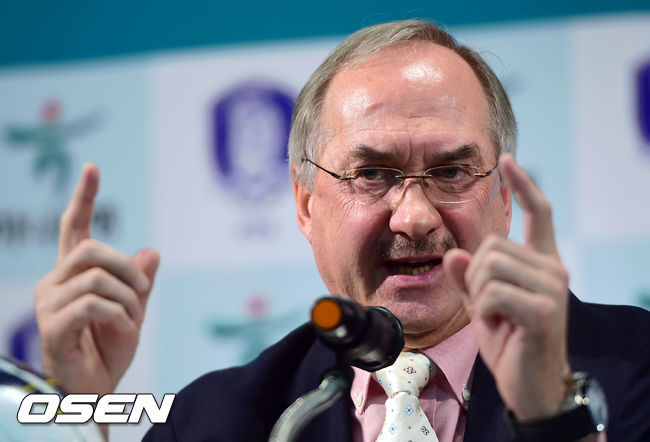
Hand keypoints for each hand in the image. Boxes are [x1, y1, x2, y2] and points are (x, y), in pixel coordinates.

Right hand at [34, 164, 159, 397]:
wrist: (95, 390)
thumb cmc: (108, 350)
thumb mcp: (134, 311)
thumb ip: (140, 283)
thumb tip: (152, 252)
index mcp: (73, 275)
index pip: (75, 228)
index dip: (84, 198)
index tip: (92, 168)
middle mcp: (55, 284)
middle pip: (91, 249)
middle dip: (126, 267)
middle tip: (143, 291)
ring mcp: (49, 305)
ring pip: (97, 278)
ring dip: (128, 298)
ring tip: (134, 320)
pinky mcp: (52, 328)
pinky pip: (93, 304)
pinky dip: (120, 316)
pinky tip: (125, 330)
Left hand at [444, 153, 570, 420]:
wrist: (530, 385)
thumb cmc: (510, 341)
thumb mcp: (483, 305)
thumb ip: (469, 278)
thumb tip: (455, 253)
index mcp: (542, 263)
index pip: (540, 214)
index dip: (524, 186)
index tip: (507, 161)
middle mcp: (553, 269)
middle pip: (492, 245)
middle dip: (475, 275)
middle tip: (489, 305)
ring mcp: (552, 289)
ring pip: (488, 267)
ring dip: (479, 294)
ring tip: (497, 316)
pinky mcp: (544, 311)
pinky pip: (491, 292)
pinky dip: (485, 311)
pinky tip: (501, 327)